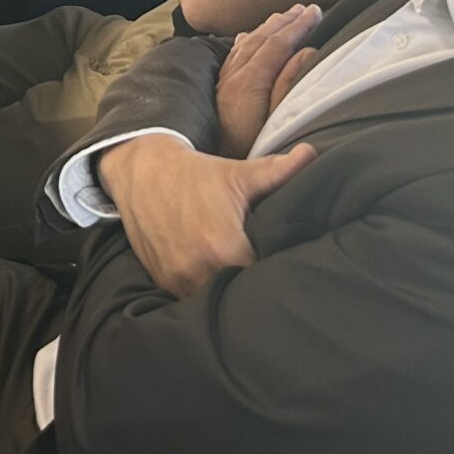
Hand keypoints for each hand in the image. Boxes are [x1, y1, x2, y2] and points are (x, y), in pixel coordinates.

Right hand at [97, 135, 316, 297]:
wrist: (142, 171)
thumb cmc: (196, 174)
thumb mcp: (238, 173)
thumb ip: (278, 171)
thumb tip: (311, 154)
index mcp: (224, 246)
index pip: (265, 278)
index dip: (278, 274)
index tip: (285, 267)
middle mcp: (199, 269)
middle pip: (240, 293)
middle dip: (254, 286)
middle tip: (267, 275)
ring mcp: (178, 279)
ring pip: (214, 299)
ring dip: (227, 290)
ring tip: (241, 278)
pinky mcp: (163, 282)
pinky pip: (191, 297)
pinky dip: (203, 289)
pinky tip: (213, 275)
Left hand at [215, 5, 324, 154]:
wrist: (208, 170)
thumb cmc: (249, 151)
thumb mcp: (277, 122)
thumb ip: (290, 85)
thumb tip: (306, 53)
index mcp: (249, 81)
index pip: (276, 44)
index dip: (297, 27)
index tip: (316, 12)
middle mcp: (232, 76)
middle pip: (260, 39)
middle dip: (284, 22)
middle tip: (305, 8)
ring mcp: (223, 82)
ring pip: (245, 44)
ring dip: (266, 28)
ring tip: (282, 16)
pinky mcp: (218, 91)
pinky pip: (233, 55)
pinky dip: (245, 41)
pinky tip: (244, 37)